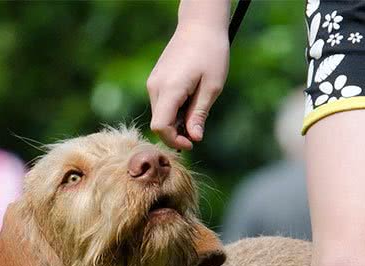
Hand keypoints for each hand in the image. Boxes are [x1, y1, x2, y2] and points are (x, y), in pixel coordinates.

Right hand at [147, 23, 228, 149]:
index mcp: (169, 89)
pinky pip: (161, 103)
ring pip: (160, 113)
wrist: (199, 25)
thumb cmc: (211, 52)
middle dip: (176, 132)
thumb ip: (199, 114)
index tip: (192, 143)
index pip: (160, 126)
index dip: (174, 140)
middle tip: (198, 128)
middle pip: (159, 122)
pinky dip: (173, 109)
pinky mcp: (155, 79)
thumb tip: (194, 138)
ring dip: (176, 120)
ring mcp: (153, 82)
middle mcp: (155, 87)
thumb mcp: (212, 87)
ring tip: (197, 108)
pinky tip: (190, 99)